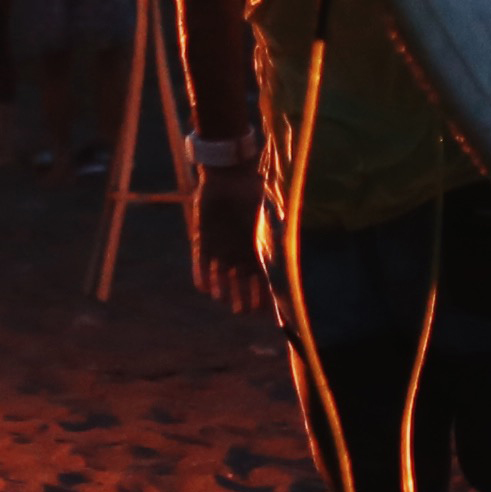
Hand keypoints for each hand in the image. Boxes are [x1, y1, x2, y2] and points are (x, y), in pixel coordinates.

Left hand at [189, 181, 279, 321]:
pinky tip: (204, 287)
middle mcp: (239, 252)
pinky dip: (201, 275)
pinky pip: (201, 262)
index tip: (272, 314)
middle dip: (243, 299)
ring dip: (222, 289)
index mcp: (258, 249)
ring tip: (223, 298)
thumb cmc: (253, 193)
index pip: (265, 280)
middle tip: (243, 311)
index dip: (268, 297)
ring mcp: (221, 248)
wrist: (228, 176)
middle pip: (242, 283)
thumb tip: (289, 257)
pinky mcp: (204, 240)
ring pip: (221, 277)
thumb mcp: (269, 216)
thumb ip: (278, 237)